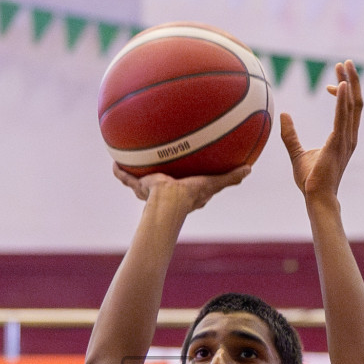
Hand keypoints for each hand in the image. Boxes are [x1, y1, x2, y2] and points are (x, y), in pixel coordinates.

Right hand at [112, 163, 250, 210]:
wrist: (167, 201)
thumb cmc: (190, 195)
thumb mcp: (212, 183)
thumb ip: (230, 178)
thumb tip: (249, 169)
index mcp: (184, 194)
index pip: (189, 188)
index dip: (192, 181)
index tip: (193, 174)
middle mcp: (166, 193)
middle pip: (164, 183)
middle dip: (162, 177)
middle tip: (163, 165)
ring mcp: (151, 190)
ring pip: (142, 182)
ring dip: (137, 176)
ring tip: (132, 162)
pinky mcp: (140, 187)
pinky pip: (127, 178)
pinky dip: (120, 172)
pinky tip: (114, 163)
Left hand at [280, 60, 362, 202]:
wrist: (316, 197)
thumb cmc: (310, 181)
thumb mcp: (297, 153)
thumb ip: (290, 135)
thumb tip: (283, 115)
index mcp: (343, 138)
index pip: (348, 109)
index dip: (342, 93)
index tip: (330, 84)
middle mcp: (349, 136)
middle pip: (355, 102)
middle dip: (351, 80)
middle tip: (346, 62)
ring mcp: (346, 139)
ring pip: (353, 105)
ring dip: (349, 83)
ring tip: (345, 64)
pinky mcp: (338, 143)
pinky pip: (343, 117)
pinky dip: (343, 100)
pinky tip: (340, 84)